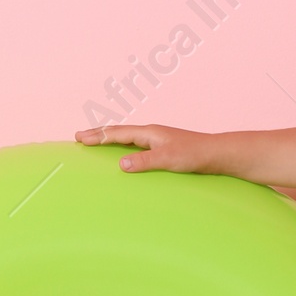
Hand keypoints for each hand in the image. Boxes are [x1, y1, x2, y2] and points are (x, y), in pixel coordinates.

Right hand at [74, 122, 217, 173]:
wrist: (217, 154)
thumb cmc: (195, 155)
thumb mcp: (168, 159)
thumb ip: (145, 161)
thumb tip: (121, 164)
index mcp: (149, 133)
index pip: (118, 132)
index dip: (98, 136)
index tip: (79, 137)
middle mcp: (151, 133)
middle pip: (119, 131)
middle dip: (99, 133)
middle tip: (79, 136)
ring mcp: (157, 140)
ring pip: (127, 136)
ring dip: (109, 138)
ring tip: (96, 141)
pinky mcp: (163, 148)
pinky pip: (135, 144)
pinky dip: (122, 145)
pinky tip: (124, 154)